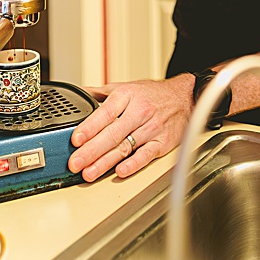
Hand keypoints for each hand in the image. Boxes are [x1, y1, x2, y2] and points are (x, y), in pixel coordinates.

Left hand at [67, 74, 194, 181]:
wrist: (184, 97)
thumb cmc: (152, 94)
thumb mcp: (124, 87)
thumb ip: (99, 93)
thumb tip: (77, 94)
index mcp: (126, 96)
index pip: (105, 113)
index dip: (89, 127)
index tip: (76, 139)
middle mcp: (138, 113)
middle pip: (112, 134)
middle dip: (91, 151)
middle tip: (75, 163)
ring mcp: (151, 129)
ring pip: (125, 147)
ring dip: (105, 162)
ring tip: (89, 172)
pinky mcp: (162, 143)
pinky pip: (146, 155)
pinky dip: (133, 164)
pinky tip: (120, 171)